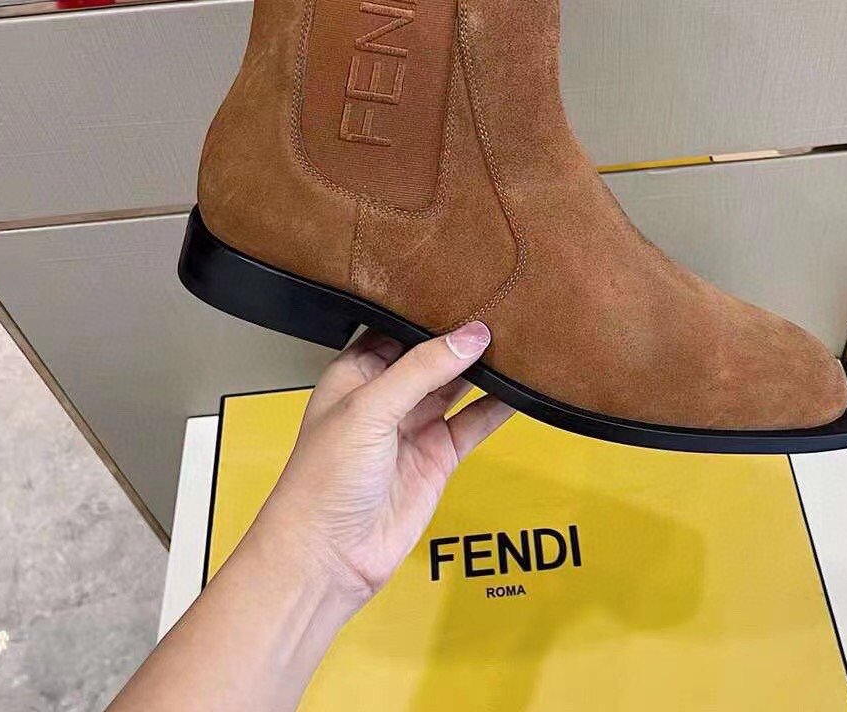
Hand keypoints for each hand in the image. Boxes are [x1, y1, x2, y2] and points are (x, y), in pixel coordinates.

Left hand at [253, 322, 513, 607]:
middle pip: (432, 356)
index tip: (467, 288)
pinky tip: (523, 387)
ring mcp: (413, 427)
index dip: (428, 311)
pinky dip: (498, 406)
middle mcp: (385, 396)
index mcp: (356, 373)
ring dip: (484, 367)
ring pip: (457, 386)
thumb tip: (471, 335)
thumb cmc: (323, 480)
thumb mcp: (369, 409)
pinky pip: (474, 423)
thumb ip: (422, 369)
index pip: (398, 329)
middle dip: (462, 336)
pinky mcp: (438, 457)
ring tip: (519, 339)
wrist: (328, 558)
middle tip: (503, 307)